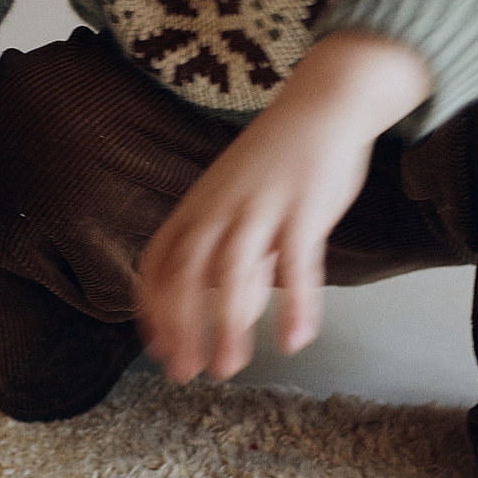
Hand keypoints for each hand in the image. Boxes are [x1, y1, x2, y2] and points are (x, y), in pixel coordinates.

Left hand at [136, 30, 431, 381]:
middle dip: (181, 330)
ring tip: (228, 370)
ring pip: (231, 276)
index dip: (152, 310)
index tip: (158, 350)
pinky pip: (297, 265)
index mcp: (197, 207)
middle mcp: (219, 209)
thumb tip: (238, 314)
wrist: (325, 102)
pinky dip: (295, 306)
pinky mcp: (305, 207)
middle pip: (185, 276)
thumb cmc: (281, 161)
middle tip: (186, 375)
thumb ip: (239, 261)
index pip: (157, 264)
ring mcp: (260, 207)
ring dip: (226, 328)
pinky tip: (295, 341)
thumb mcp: (243, 206)